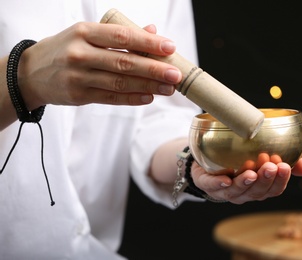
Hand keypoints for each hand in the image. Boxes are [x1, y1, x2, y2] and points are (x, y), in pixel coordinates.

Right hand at [17, 22, 181, 109]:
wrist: (31, 72)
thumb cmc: (66, 49)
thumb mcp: (86, 34)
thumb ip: (119, 34)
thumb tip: (152, 30)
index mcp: (84, 32)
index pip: (122, 37)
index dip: (148, 43)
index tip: (170, 47)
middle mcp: (80, 53)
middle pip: (125, 63)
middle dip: (154, 69)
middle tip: (175, 74)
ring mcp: (79, 77)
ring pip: (120, 83)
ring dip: (148, 86)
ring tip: (169, 88)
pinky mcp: (79, 96)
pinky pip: (111, 98)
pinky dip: (132, 98)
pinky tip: (149, 97)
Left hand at [190, 154, 301, 203]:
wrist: (209, 157)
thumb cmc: (241, 157)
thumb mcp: (266, 154)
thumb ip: (287, 159)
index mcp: (259, 188)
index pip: (273, 190)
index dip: (280, 181)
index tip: (284, 166)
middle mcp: (243, 193)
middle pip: (256, 192)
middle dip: (265, 180)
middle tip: (271, 166)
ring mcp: (225, 191)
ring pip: (237, 191)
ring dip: (245, 182)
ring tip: (252, 172)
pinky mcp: (207, 183)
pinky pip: (212, 186)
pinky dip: (219, 184)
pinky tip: (226, 179)